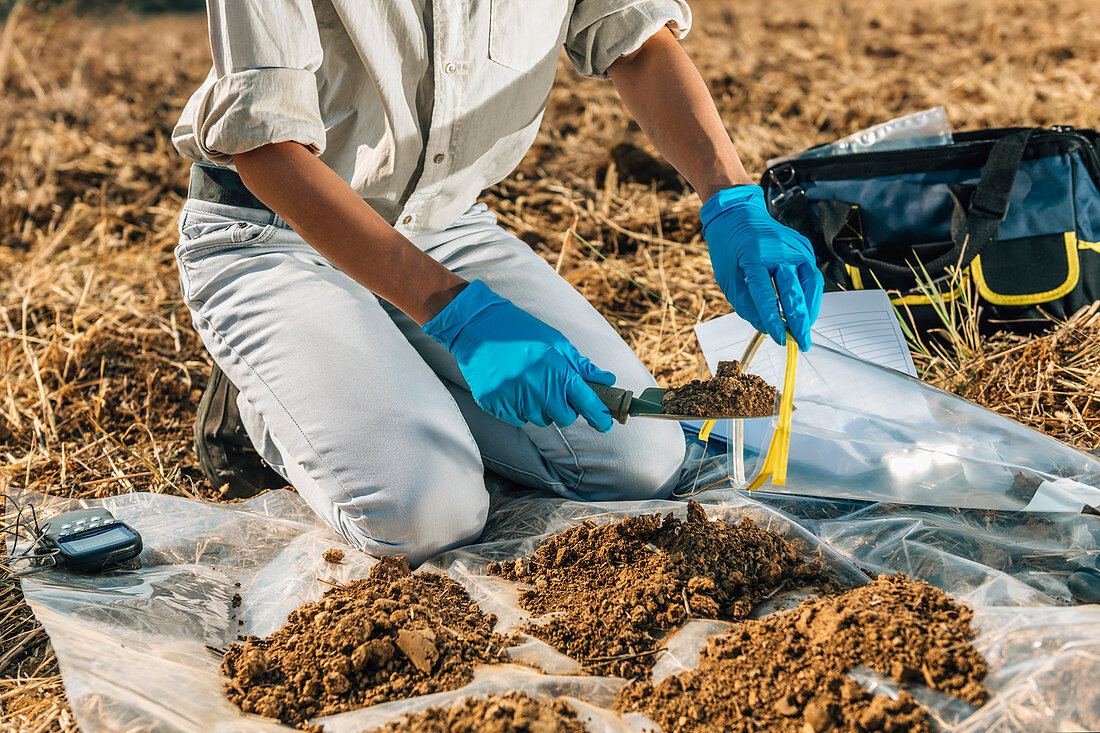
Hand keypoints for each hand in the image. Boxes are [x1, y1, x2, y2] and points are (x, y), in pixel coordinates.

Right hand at [423, 280, 615, 431]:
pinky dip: (518, 408)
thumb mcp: (556, 342)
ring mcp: (514, 398)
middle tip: (553, 390)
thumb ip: (581, 365)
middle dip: (563, 408)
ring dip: (539, 407)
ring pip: (539, 419)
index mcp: (556, 370)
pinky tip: (511, 387)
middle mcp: (537, 388)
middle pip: (563, 417)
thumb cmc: (520, 331)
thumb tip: (607, 380)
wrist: (477, 326)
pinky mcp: (495, 404)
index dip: (599, 415)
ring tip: (527, 382)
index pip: (586, 402)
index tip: (605, 423)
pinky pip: (516, 419)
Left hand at [701, 185, 823, 350]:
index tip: (779, 338)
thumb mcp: (726, 277)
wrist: (737, 214)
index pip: (766, 295)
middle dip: (799, 322)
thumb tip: (765, 326)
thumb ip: (744, 303)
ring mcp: (795, 247)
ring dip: (810, 310)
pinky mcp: (804, 247)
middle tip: (802, 343)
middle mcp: (779, 249)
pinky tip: (804, 311)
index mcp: (754, 255)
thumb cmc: (729, 246)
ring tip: (805, 330)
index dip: (773, 320)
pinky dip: (810, 296)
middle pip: (794, 292)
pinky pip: (811, 276)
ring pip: (810, 284)